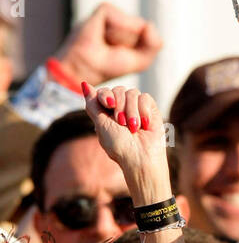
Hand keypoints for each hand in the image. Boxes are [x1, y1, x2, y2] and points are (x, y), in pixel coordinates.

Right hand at [53, 3, 161, 87]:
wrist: (85, 67)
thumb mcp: (141, 61)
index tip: (126, 56)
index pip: (153, 37)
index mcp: (137, 32)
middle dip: (132, 45)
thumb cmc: (109, 66)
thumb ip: (153, 45)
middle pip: (145, 29)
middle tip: (114, 50)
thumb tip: (148, 24)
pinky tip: (101, 35)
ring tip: (106, 43)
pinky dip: (114, 33)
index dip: (142, 50)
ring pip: (135, 25)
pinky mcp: (105, 8)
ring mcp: (116, 13)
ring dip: (122, 40)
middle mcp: (127, 20)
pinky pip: (122, 20)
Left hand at [83, 82, 171, 205]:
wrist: (141, 158)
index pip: (104, 91)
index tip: (109, 104)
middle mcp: (122, 108)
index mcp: (108, 111)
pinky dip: (143, 110)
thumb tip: (84, 84)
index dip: (105, 95)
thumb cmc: (119, 146)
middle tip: (122, 123)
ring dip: (132, 111)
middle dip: (120, 106)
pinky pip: (145, 98)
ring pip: (132, 93)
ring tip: (134, 128)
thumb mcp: (101, 124)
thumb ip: (92, 104)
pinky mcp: (151, 110)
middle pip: (118, 89)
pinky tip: (145, 124)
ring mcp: (137, 108)